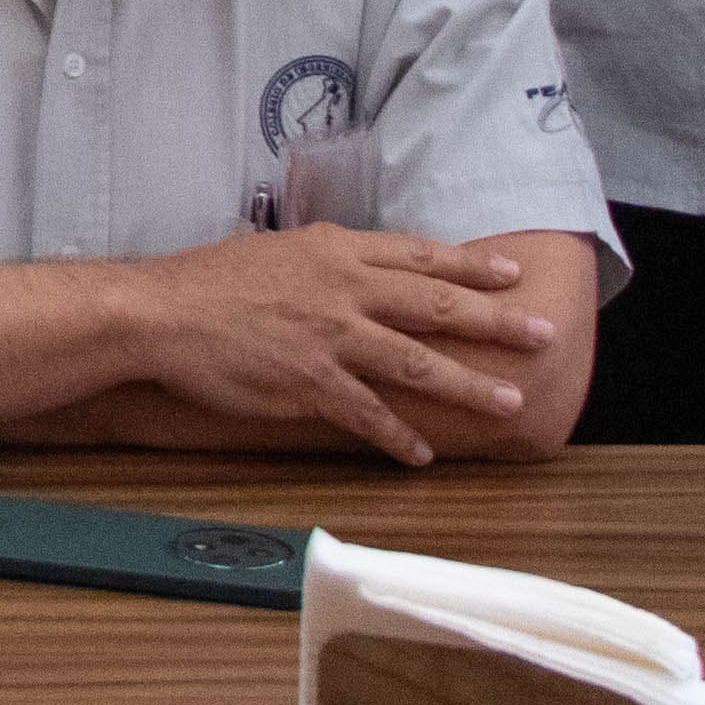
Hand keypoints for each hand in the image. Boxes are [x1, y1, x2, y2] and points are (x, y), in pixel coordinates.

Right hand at [117, 226, 557, 468]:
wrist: (161, 312)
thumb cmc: (210, 281)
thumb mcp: (279, 251)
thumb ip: (327, 262)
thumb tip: (358, 270)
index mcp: (338, 251)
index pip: (420, 255)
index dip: (471, 265)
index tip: (512, 272)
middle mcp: (345, 289)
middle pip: (437, 304)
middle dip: (496, 321)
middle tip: (543, 334)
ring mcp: (331, 337)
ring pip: (417, 362)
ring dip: (469, 385)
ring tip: (509, 403)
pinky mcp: (310, 381)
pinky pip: (368, 413)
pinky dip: (399, 435)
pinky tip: (423, 454)